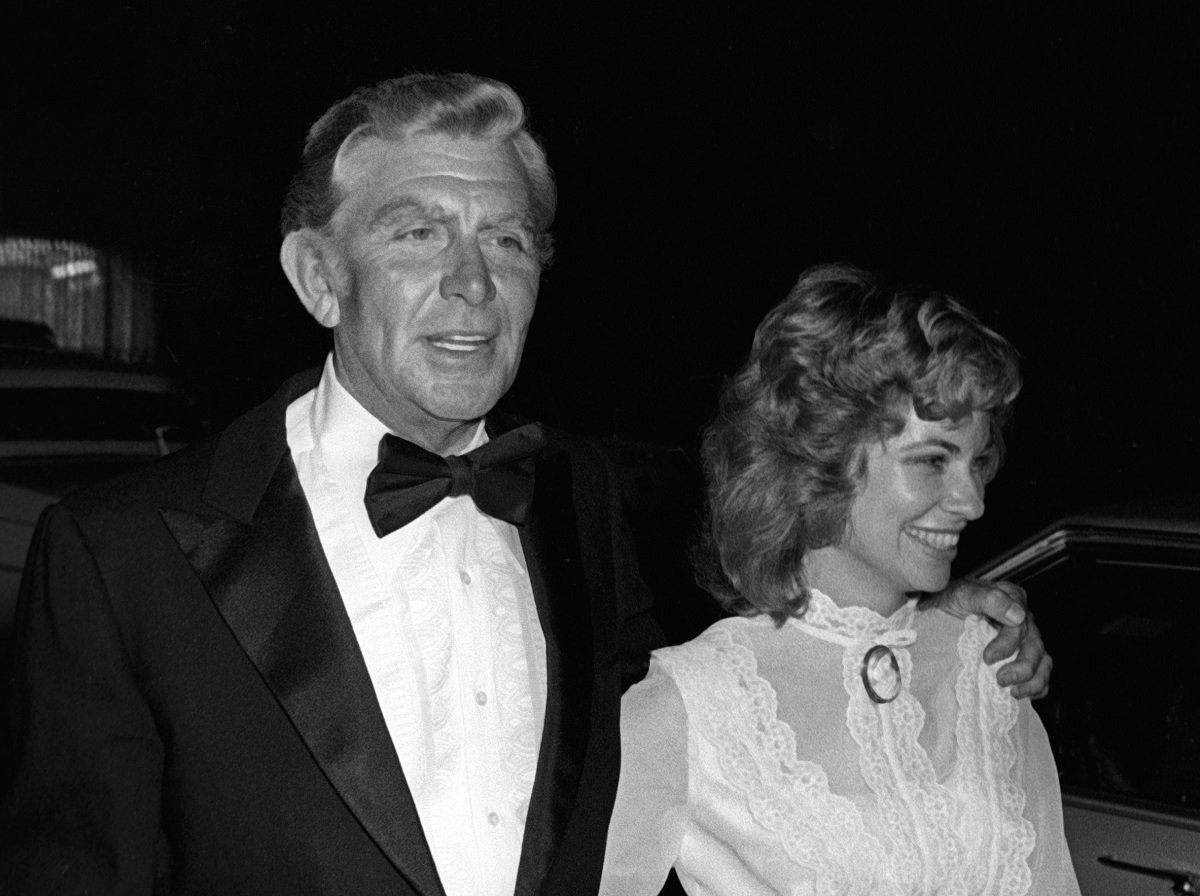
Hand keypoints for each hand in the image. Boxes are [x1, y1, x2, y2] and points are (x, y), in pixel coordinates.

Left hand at [924, 579, 1051, 699]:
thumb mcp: (963, 594)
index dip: (1007, 645)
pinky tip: (1021, 694)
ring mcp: (1024, 639)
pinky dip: (1036, 687)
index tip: (987, 658)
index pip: (1020, 626)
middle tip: (1001, 680)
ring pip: (1043, 662)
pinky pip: (1040, 674)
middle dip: (1022, 667)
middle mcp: (1022, 619)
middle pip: (1035, 647)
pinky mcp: (1020, 656)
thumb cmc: (950, 601)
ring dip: (1032, 680)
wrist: (937, 611)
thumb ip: (989, 599)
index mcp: (1013, 600)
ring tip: (1013, 692)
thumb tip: (1016, 615)